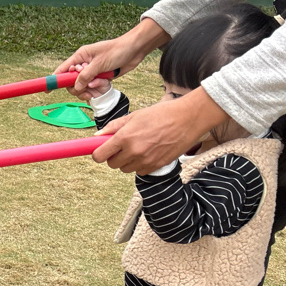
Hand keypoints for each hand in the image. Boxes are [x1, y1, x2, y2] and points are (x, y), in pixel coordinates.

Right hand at [55, 18, 170, 98]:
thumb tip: (76, 88)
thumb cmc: (118, 50)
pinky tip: (106, 84)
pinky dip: (99, 89)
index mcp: (80, 57)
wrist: (135, 50)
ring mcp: (92, 72)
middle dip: (80, 89)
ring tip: (102, 84)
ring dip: (92, 89)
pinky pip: (94, 88)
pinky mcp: (100, 77)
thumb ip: (85, 76)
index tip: (48, 90)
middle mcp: (84, 65)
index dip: (54, 80)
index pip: (62, 70)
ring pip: (84, 88)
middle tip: (89, 89)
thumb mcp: (100, 63)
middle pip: (72, 83)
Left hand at [91, 87, 228, 173]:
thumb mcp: (134, 116)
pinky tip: (148, 152)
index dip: (98, 154)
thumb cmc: (161, 114)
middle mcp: (133, 151)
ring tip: (138, 147)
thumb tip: (97, 136)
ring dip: (127, 161)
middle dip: (114, 156)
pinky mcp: (156, 166)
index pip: (100, 155)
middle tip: (122, 146)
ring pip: (126, 169)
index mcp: (125, 137)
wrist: (188, 118)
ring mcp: (145, 160)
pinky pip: (140, 172)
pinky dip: (140, 165)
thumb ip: (113, 127)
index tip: (101, 150)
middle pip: (112, 164)